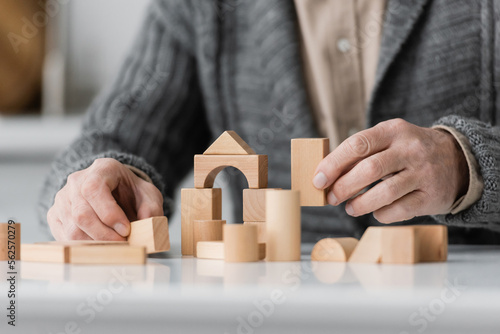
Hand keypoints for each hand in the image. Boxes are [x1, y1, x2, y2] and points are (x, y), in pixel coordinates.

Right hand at [47, 158, 163, 240]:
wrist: (118, 193)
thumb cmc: (132, 193)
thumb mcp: (149, 196)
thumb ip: (152, 208)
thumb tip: (147, 225)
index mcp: (102, 169)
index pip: (94, 189)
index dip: (109, 214)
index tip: (127, 229)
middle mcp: (77, 180)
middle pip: (81, 213)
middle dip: (104, 235)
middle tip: (124, 243)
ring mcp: (63, 198)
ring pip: (72, 228)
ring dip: (96, 243)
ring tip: (115, 245)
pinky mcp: (55, 214)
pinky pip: (64, 236)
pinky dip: (84, 246)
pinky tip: (100, 245)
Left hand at [313, 119, 468, 222]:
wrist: (457, 159)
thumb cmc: (407, 151)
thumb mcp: (388, 139)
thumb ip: (360, 153)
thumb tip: (324, 175)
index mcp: (393, 130)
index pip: (357, 144)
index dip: (333, 164)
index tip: (318, 179)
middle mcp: (410, 149)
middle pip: (369, 169)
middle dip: (343, 187)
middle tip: (331, 198)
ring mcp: (423, 173)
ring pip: (384, 193)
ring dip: (360, 204)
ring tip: (349, 207)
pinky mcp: (431, 196)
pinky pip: (399, 210)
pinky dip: (381, 214)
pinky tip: (376, 211)